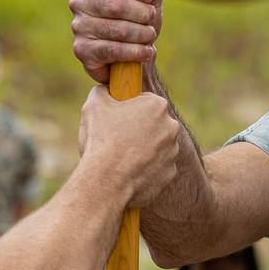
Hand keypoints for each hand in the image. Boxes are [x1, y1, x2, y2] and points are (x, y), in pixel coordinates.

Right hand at [69, 0, 165, 83]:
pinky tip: (146, 51)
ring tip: (149, 35)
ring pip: (118, 30)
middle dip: (143, 14)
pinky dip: (136, 51)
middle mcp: (80, 2)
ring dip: (143, 34)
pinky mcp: (82, 50)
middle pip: (116, 5)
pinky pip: (113, 50)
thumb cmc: (140, 17)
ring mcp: (79, 27)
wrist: (136, 52)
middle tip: (151, 18)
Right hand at [78, 86, 180, 207]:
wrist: (107, 180)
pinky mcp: (171, 172)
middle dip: (138, 129)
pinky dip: (145, 169)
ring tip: (120, 158)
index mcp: (157, 105)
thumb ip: (104, 91)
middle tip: (117, 139)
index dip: (128, 109)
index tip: (116, 119)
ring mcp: (173, 150)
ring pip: (156, 146)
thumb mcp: (95, 105)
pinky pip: (157, 167)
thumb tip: (107, 89)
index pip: (144, 101)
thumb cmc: (102, 140)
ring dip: (143, 149)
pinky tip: (128, 172)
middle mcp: (172, 126)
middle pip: (153, 124)